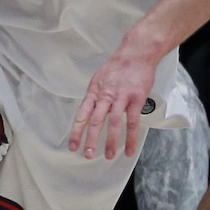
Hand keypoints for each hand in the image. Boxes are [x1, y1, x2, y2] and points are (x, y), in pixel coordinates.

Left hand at [69, 41, 159, 159]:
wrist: (136, 53)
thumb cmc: (118, 66)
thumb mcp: (99, 79)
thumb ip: (95, 96)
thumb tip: (89, 111)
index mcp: (94, 92)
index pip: (82, 114)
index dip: (76, 131)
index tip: (72, 145)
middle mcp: (105, 96)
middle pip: (95, 121)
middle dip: (90, 140)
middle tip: (87, 155)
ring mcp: (121, 97)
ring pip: (114, 123)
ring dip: (110, 141)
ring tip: (108, 155)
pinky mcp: (136, 99)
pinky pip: (133, 122)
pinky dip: (131, 137)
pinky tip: (129, 149)